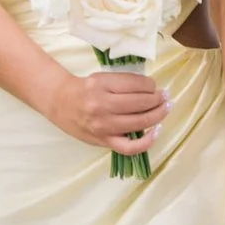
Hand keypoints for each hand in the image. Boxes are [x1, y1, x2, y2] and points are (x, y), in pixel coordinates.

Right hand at [46, 65, 170, 152]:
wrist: (60, 103)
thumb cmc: (84, 89)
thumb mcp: (102, 78)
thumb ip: (124, 83)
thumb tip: (152, 89)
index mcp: (102, 84)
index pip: (136, 84)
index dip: (151, 85)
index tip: (154, 86)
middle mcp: (102, 105)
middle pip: (141, 103)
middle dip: (158, 99)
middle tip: (164, 96)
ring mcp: (103, 125)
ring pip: (140, 122)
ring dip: (158, 115)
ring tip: (165, 109)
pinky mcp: (103, 141)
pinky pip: (130, 147)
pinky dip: (146, 142)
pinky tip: (156, 132)